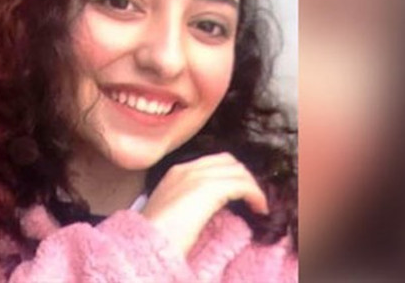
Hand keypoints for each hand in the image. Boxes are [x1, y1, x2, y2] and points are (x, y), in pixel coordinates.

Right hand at [141, 152, 267, 255]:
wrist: (145, 242)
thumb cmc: (155, 236)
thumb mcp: (169, 211)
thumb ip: (186, 201)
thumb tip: (205, 208)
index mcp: (176, 172)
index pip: (212, 162)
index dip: (230, 174)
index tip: (239, 194)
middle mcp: (187, 169)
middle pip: (228, 161)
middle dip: (243, 177)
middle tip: (251, 198)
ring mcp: (197, 176)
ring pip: (238, 171)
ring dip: (252, 187)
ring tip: (257, 205)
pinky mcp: (210, 189)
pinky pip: (244, 185)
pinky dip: (256, 195)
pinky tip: (259, 209)